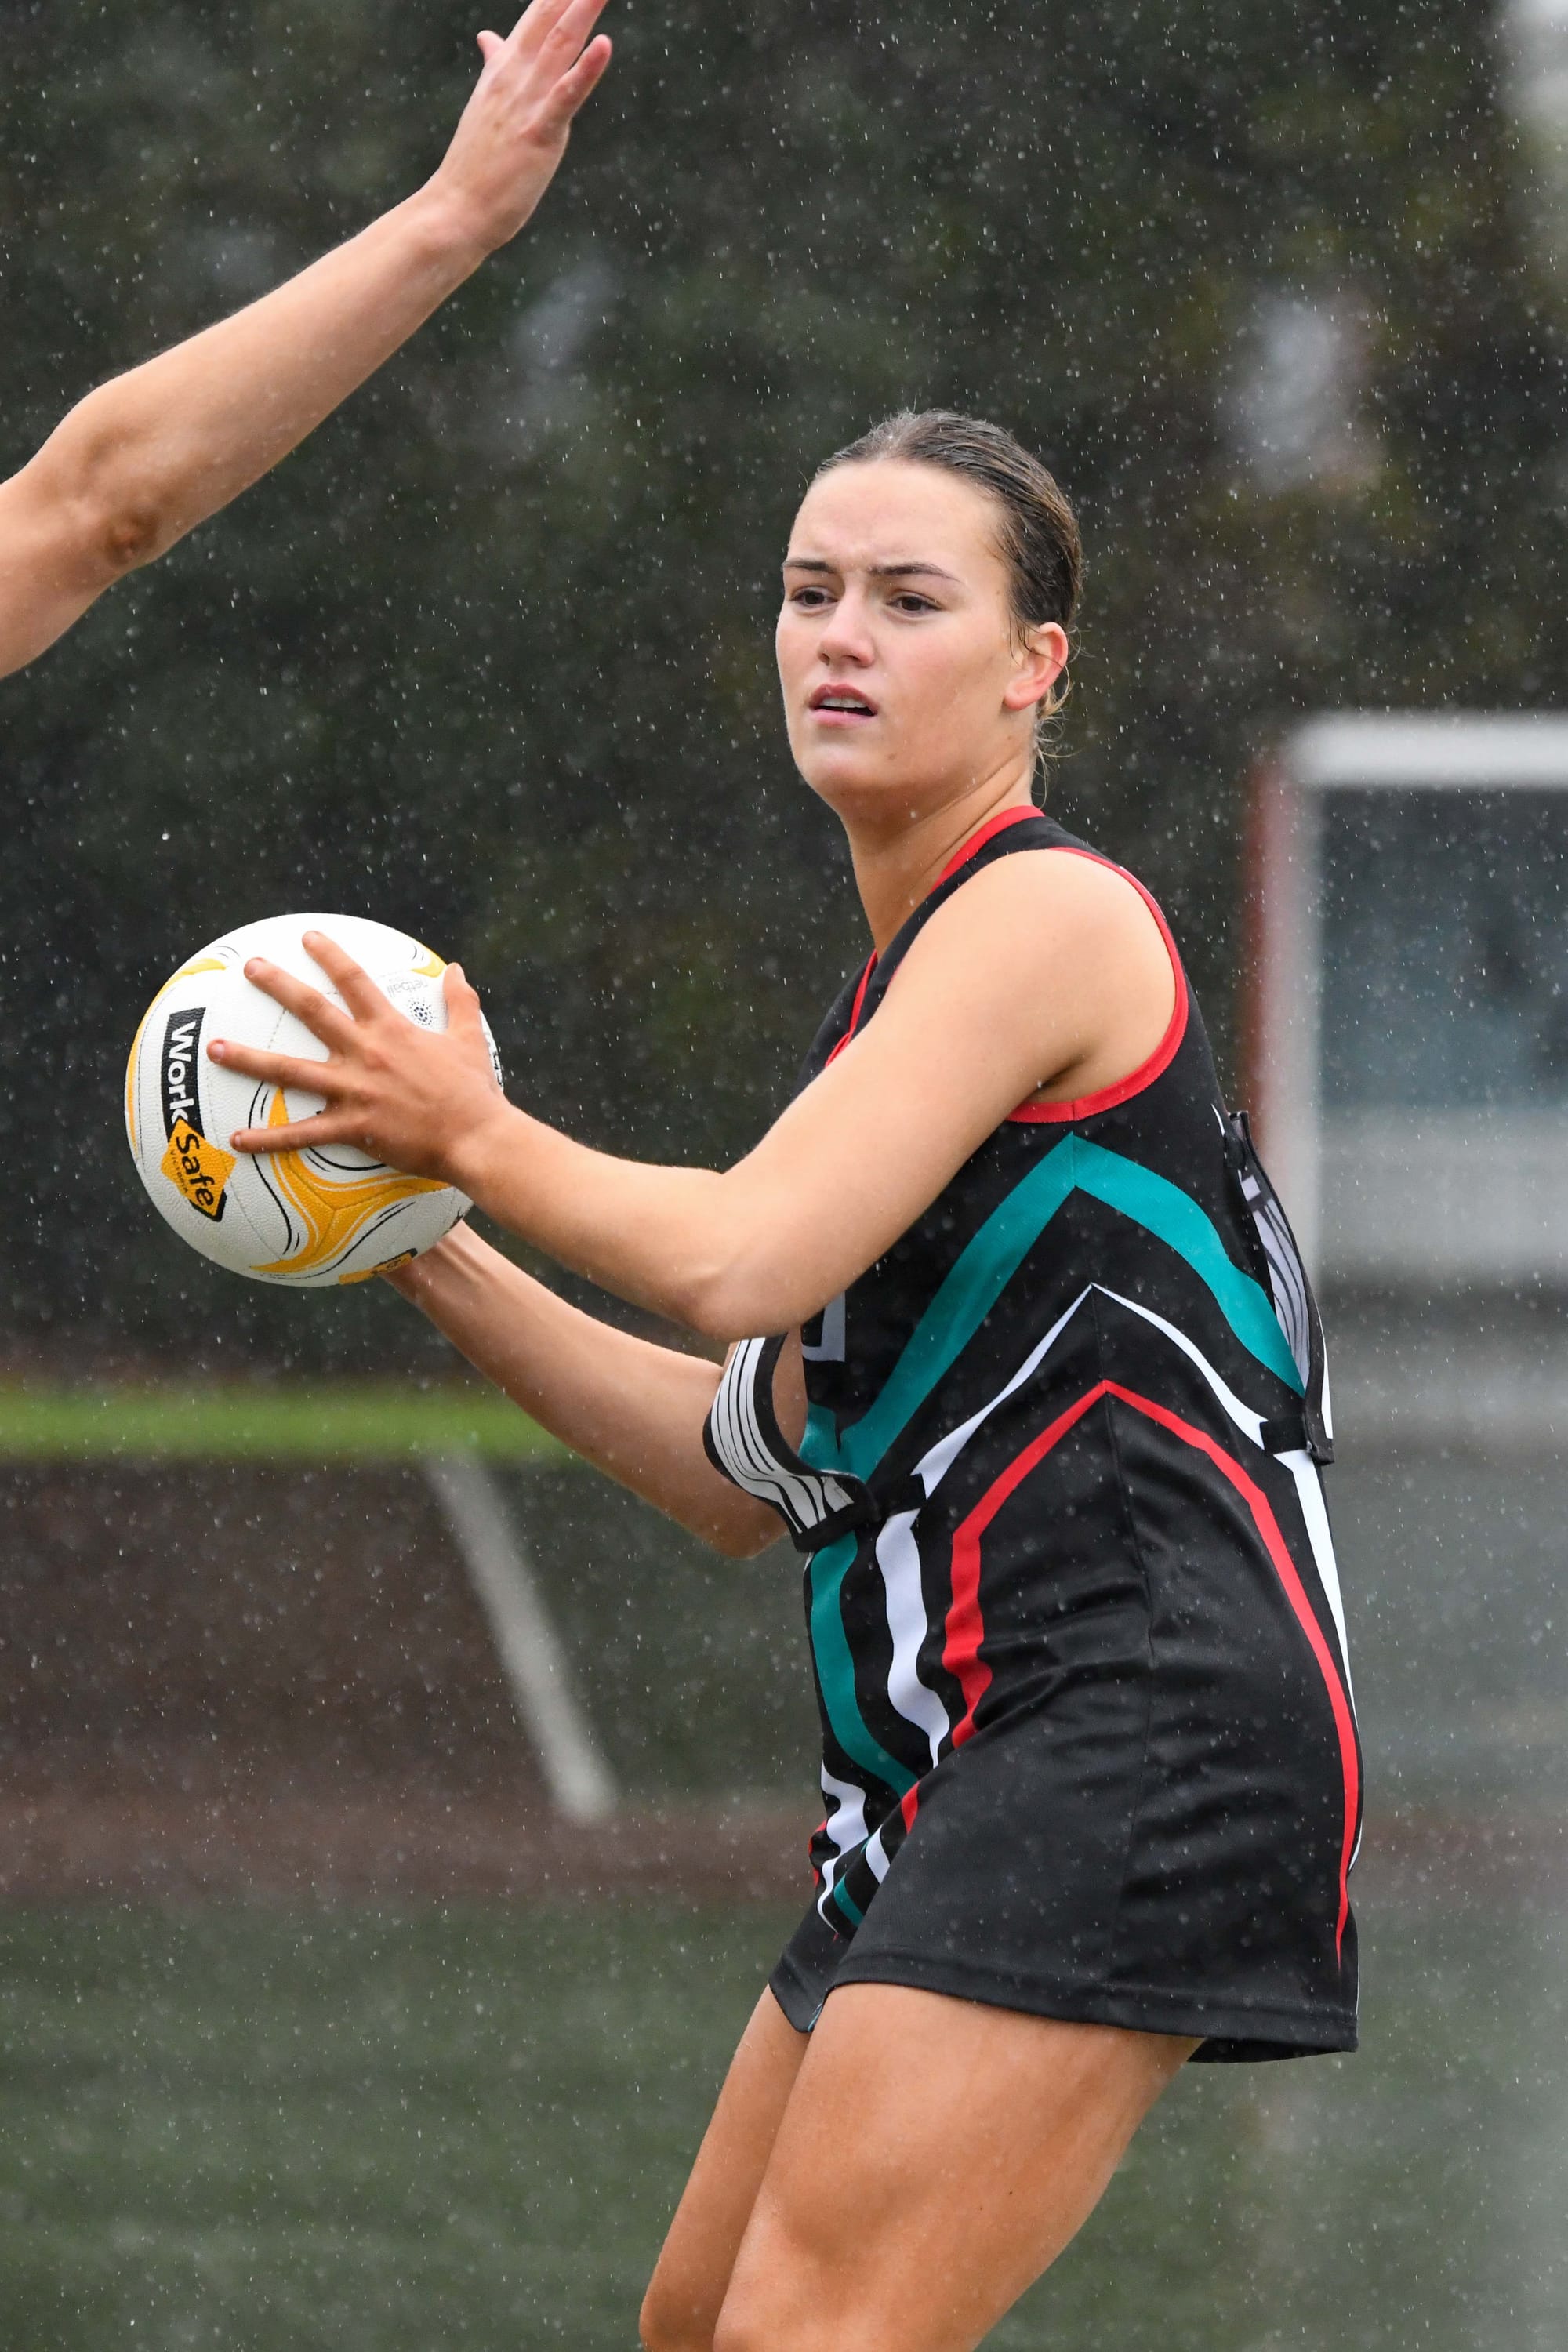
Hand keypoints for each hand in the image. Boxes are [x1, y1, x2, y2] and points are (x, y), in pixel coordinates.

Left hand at [208, 933, 512, 1184]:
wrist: (478, 1137)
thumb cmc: (475, 1091)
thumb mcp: (470, 1038)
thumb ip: (460, 1001)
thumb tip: (456, 968)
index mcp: (392, 1028)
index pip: (355, 980)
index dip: (330, 955)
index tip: (307, 937)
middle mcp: (366, 1052)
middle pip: (311, 1011)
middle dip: (277, 985)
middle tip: (250, 967)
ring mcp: (355, 1089)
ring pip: (290, 1070)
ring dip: (249, 1059)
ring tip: (214, 1049)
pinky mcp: (352, 1126)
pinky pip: (301, 1135)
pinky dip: (267, 1139)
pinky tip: (236, 1140)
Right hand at [428, 0, 612, 257]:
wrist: (454, 210)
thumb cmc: (475, 164)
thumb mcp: (488, 104)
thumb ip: (496, 65)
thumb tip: (489, 37)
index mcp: (505, 67)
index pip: (537, 13)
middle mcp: (515, 75)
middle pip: (550, 17)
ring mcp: (526, 102)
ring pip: (561, 44)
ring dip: (584, 10)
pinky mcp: (538, 133)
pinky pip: (566, 95)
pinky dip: (586, 69)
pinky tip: (605, 44)